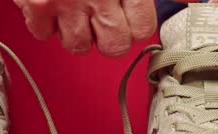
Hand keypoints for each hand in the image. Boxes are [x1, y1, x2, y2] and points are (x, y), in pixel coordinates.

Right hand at [13, 0, 156, 56]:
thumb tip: (180, 4)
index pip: (142, 29)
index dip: (135, 25)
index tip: (128, 17)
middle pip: (114, 46)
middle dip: (108, 35)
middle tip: (100, 16)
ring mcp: (65, 3)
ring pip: (78, 46)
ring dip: (75, 31)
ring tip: (73, 7)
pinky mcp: (37, 6)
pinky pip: (43, 34)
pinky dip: (44, 24)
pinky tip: (50, 5)